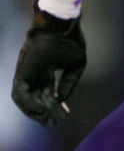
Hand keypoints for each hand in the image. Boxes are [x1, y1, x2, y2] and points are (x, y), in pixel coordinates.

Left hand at [11, 2, 86, 126]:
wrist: (59, 26)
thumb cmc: (69, 41)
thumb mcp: (76, 65)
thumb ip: (68, 83)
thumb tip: (61, 100)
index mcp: (47, 71)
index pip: (48, 93)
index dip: (56, 105)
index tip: (65, 114)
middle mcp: (35, 75)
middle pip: (36, 100)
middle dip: (45, 114)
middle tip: (54, 124)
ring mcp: (27, 75)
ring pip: (26, 101)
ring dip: (36, 113)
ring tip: (49, 121)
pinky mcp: (21, 74)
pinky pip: (20, 96)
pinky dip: (30, 105)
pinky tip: (43, 110)